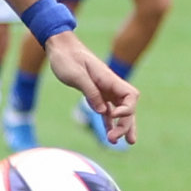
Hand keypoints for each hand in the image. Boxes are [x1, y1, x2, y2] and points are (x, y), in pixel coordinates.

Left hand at [45, 31, 137, 145]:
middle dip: (125, 124)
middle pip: (127, 108)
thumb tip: (103, 111)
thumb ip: (91, 92)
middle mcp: (110, 85)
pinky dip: (108, 122)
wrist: (59, 47)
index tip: (113, 115)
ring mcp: (104, 90)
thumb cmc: (67, 58)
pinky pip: (106, 111)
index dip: (128, 109)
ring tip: (115, 143)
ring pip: (118, 111)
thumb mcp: (76, 75)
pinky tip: (108, 135)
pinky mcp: (95, 93)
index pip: (131, 96)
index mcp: (109, 78)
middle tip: (114, 140)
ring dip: (118, 127)